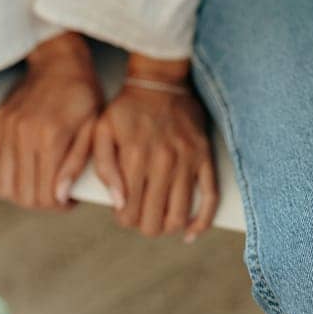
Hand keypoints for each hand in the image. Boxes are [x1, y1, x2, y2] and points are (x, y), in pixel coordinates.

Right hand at [0, 34, 102, 211]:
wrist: (59, 61)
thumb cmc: (82, 93)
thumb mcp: (92, 127)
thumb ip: (77, 163)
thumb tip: (60, 196)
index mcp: (51, 137)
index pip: (45, 195)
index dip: (59, 206)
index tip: (68, 200)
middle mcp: (23, 135)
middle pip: (23, 195)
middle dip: (41, 203)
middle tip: (54, 195)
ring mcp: (6, 129)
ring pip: (3, 186)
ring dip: (19, 195)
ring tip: (36, 187)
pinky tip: (7, 181)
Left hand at [92, 81, 218, 241]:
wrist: (159, 81)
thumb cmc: (126, 109)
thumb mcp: (102, 130)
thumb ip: (104, 167)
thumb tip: (118, 203)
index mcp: (135, 156)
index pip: (130, 212)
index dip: (124, 219)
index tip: (123, 212)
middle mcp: (163, 161)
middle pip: (155, 220)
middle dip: (144, 225)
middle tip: (140, 215)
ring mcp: (187, 160)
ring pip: (180, 215)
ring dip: (168, 227)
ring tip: (160, 220)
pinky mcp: (204, 157)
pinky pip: (210, 197)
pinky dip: (202, 221)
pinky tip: (190, 232)